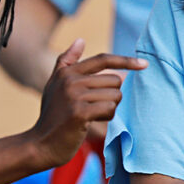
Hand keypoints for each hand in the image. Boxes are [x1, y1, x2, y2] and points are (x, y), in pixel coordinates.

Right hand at [26, 39, 145, 168]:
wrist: (39, 145)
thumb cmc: (52, 116)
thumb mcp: (54, 85)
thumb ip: (67, 62)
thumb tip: (80, 39)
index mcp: (67, 71)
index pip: (103, 59)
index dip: (126, 60)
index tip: (144, 64)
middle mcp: (70, 80)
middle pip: (115, 81)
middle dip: (112, 96)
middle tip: (94, 108)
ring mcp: (74, 95)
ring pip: (115, 96)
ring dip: (109, 109)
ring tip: (91, 116)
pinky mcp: (79, 112)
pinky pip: (110, 109)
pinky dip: (107, 117)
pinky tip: (91, 123)